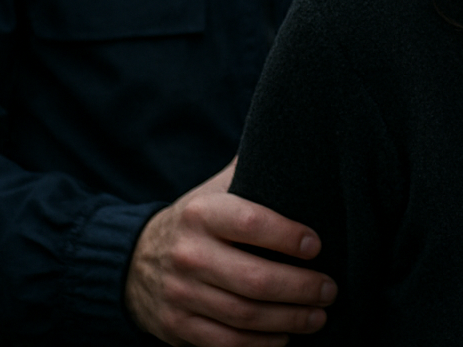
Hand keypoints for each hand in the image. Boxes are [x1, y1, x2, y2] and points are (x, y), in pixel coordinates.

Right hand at [125, 158, 336, 346]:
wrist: (131, 262)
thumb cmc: (195, 221)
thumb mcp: (215, 189)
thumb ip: (252, 168)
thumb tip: (299, 136)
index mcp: (201, 213)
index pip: (251, 223)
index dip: (288, 236)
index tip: (318, 246)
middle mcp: (188, 254)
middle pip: (255, 279)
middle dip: (301, 288)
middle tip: (331, 289)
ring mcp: (181, 294)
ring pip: (244, 315)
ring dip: (289, 320)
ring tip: (319, 316)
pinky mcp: (178, 327)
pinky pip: (226, 344)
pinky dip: (261, 345)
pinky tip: (285, 338)